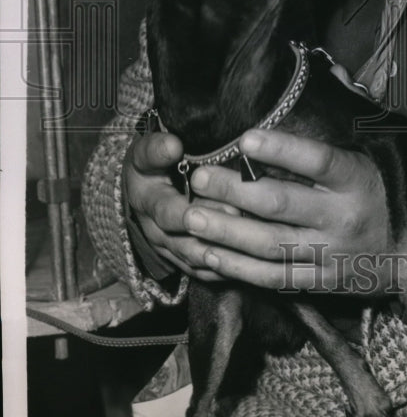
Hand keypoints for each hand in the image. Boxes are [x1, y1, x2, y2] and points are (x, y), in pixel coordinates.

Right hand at [122, 129, 238, 281]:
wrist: (144, 190)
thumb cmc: (152, 164)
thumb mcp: (147, 152)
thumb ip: (157, 149)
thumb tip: (173, 145)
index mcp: (148, 202)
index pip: (165, 211)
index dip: (184, 213)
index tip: (203, 208)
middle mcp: (157, 231)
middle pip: (185, 240)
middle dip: (213, 232)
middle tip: (239, 216)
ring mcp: (172, 249)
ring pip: (198, 259)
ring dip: (224, 251)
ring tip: (252, 237)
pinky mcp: (186, 260)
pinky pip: (206, 271)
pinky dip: (227, 268)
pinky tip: (251, 258)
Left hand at [180, 127, 392, 293]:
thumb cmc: (386, 190)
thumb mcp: (380, 151)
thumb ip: (353, 112)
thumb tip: (334, 70)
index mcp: (357, 179)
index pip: (318, 160)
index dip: (281, 150)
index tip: (244, 138)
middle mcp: (343, 217)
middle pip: (281, 204)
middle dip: (235, 192)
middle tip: (200, 177)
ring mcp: (330, 253)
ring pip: (270, 244)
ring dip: (226, 232)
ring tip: (191, 216)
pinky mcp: (321, 282)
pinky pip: (274, 278)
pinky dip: (239, 268)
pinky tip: (208, 254)